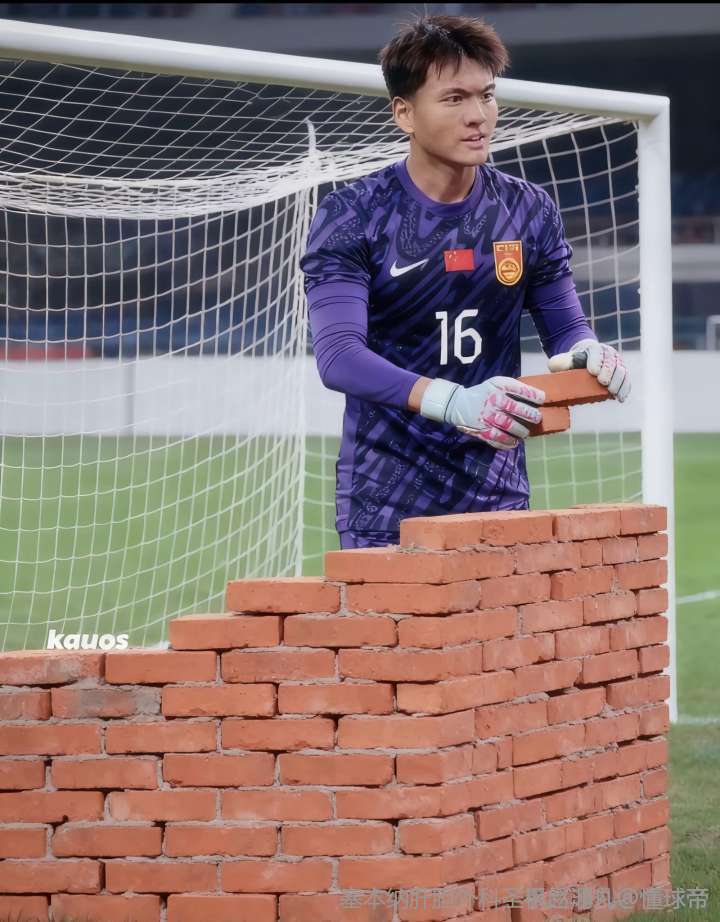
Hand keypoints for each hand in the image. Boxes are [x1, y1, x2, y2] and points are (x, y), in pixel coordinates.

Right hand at [420, 376, 544, 449]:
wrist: (457, 404)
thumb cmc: (482, 393)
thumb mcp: (495, 384)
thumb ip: (512, 388)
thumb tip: (536, 397)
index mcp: (498, 387)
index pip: (520, 390)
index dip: (534, 395)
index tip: (542, 399)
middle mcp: (493, 401)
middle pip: (517, 409)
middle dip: (531, 415)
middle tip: (537, 418)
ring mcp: (487, 417)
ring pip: (509, 426)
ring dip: (521, 431)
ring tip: (525, 433)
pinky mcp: (482, 430)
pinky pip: (497, 439)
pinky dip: (507, 443)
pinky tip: (513, 443)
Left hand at [550, 338, 630, 402]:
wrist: (584, 362)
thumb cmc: (571, 363)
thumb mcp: (561, 361)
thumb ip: (558, 362)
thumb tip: (556, 367)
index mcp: (593, 348)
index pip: (596, 352)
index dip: (596, 361)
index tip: (593, 371)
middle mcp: (608, 354)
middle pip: (611, 362)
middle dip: (608, 372)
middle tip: (603, 382)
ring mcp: (617, 364)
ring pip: (621, 371)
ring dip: (618, 381)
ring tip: (611, 391)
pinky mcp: (622, 374)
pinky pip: (626, 381)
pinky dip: (624, 389)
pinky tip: (620, 398)